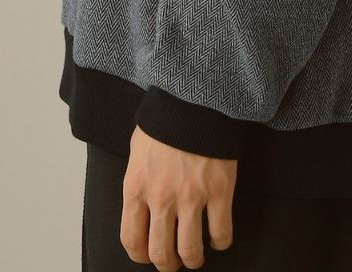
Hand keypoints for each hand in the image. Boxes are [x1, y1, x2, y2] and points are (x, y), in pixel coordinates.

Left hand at [120, 123, 236, 268]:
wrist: (195, 97)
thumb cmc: (165, 120)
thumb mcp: (138, 150)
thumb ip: (138, 181)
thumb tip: (142, 205)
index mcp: (136, 187)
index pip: (131, 239)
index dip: (140, 256)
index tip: (148, 255)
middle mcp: (161, 198)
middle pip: (160, 253)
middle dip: (167, 264)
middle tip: (174, 261)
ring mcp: (191, 197)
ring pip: (190, 251)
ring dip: (193, 260)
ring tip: (196, 256)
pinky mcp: (219, 191)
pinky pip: (221, 233)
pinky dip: (220, 242)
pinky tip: (218, 237)